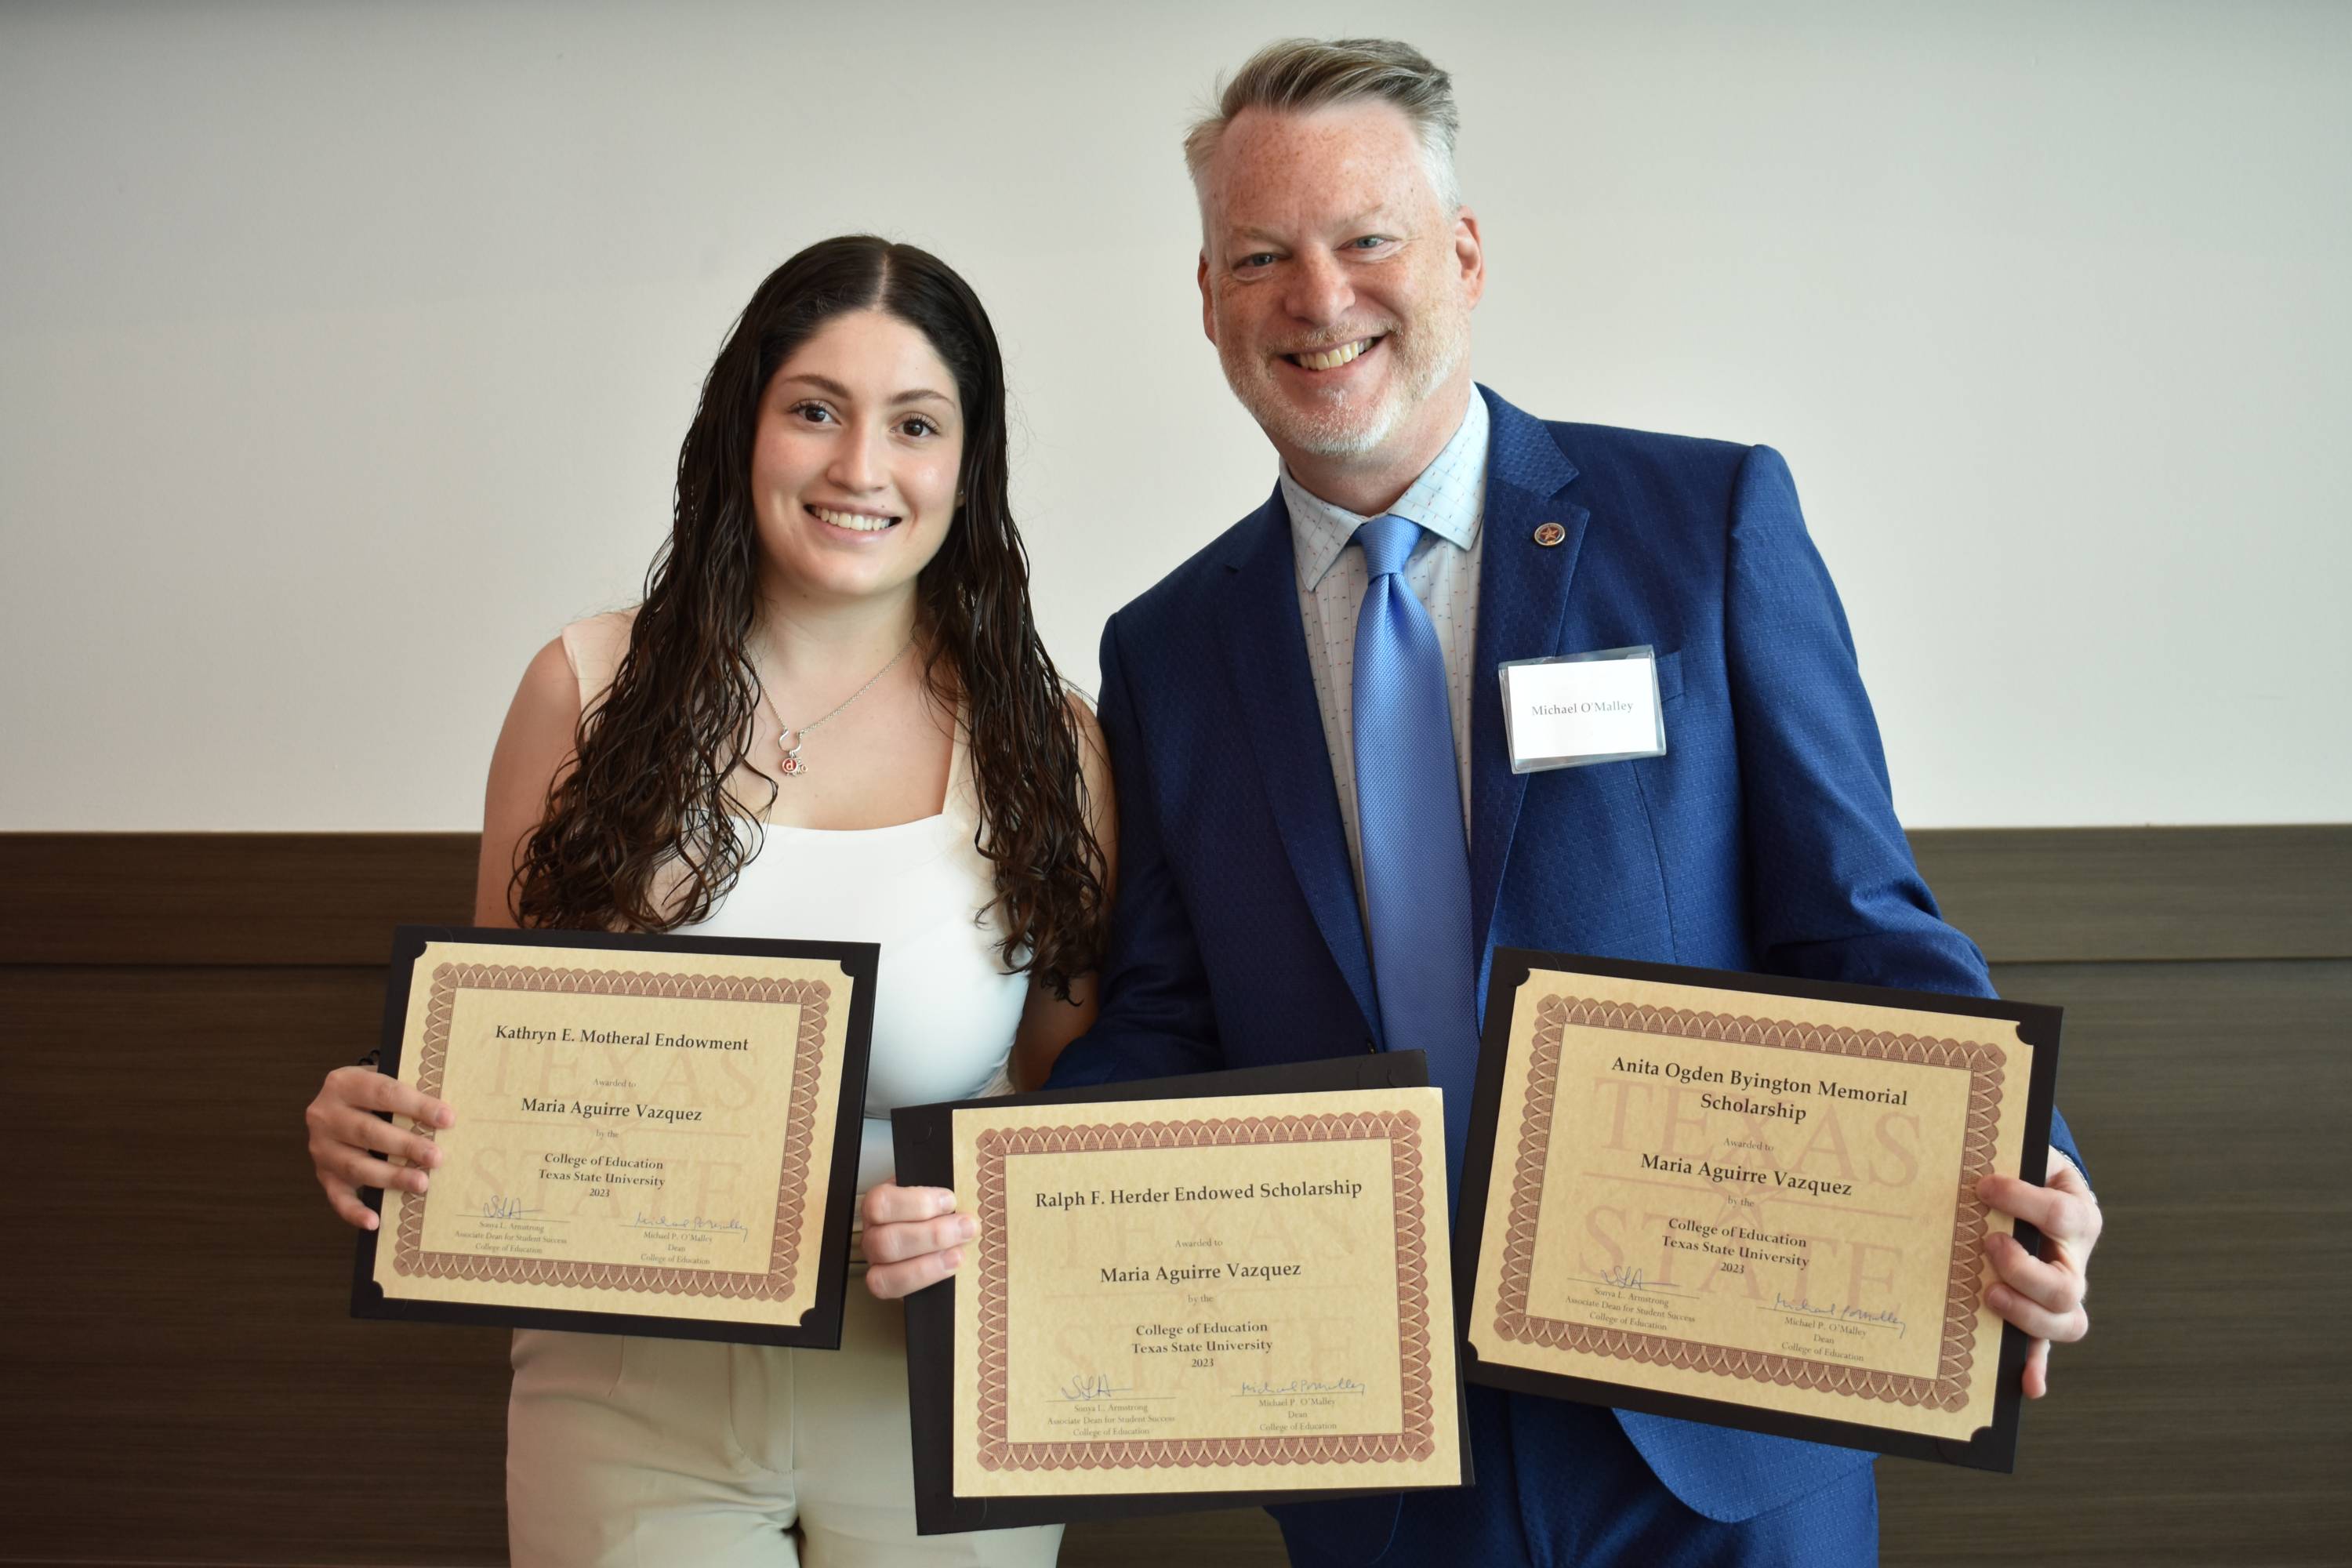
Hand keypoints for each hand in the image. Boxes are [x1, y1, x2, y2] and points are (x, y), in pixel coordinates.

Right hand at [304, 1066, 453, 1230]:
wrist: (339, 1101)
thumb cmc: (375, 1093)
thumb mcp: (386, 1080)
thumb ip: (410, 1092)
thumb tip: (449, 1116)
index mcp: (343, 1083)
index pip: (383, 1093)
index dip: (417, 1106)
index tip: (447, 1119)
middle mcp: (325, 1115)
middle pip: (368, 1132)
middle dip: (406, 1145)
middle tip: (437, 1157)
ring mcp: (321, 1147)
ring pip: (356, 1166)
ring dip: (391, 1177)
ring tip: (422, 1184)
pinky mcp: (323, 1174)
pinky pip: (337, 1196)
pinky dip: (354, 1212)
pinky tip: (375, 1222)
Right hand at [861, 1183, 977, 1300]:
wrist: (940, 1233)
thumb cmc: (937, 1210)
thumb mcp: (937, 1194)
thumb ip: (944, 1192)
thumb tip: (964, 1186)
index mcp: (880, 1204)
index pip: (880, 1202)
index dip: (916, 1202)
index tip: (950, 1201)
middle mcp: (873, 1234)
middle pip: (885, 1240)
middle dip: (931, 1235)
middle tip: (966, 1227)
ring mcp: (877, 1262)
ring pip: (885, 1270)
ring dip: (929, 1263)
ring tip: (959, 1253)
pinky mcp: (887, 1284)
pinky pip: (894, 1289)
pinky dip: (924, 1278)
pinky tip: (950, 1268)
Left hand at [1977, 1148, 2100, 1397]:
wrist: (2041, 1188)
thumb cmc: (2028, 1170)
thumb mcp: (2028, 1155)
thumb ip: (2015, 1157)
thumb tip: (1981, 1161)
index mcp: (2079, 1215)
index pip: (2061, 1214)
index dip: (2023, 1201)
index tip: (1983, 1187)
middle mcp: (2076, 1260)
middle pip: (2066, 1285)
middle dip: (2025, 1271)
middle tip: (1989, 1245)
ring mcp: (2060, 1292)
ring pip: (2064, 1321)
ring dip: (2026, 1317)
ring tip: (1988, 1294)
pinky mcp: (2038, 1313)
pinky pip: (2043, 1348)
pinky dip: (2037, 1367)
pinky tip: (2026, 1384)